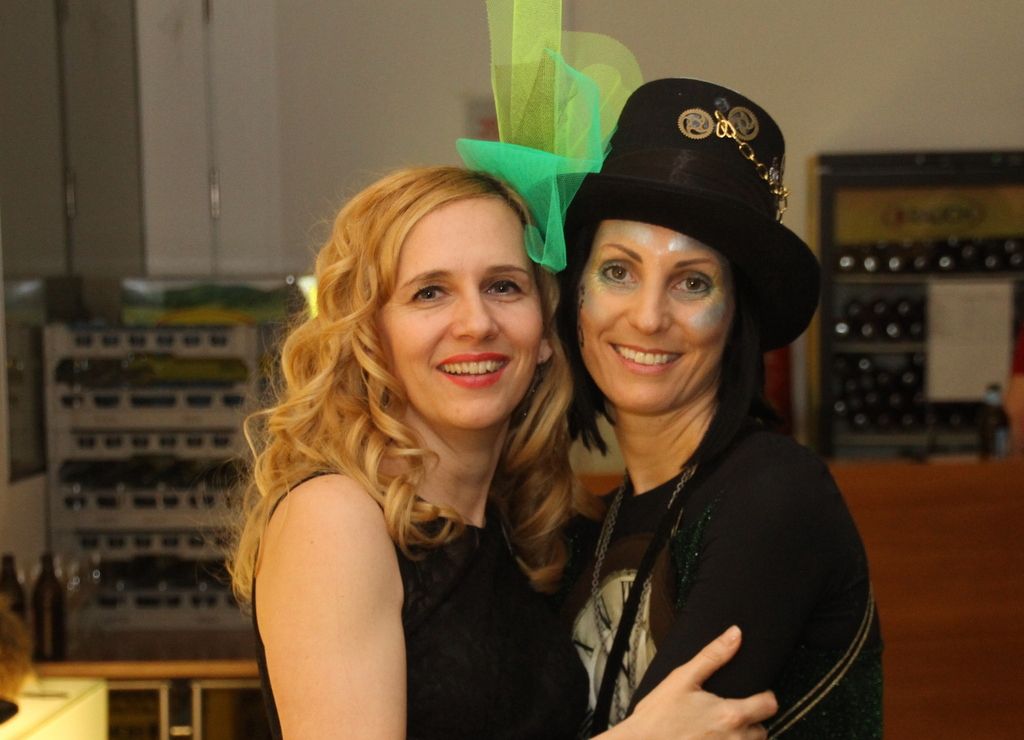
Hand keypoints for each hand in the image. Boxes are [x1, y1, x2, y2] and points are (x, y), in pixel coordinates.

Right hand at [604, 626, 777, 739]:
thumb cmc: (657, 716)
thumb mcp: (682, 678)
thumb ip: (713, 655)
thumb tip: (736, 634)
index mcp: (731, 714)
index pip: (770, 705)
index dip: (765, 697)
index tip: (755, 694)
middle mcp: (735, 739)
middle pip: (763, 730)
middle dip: (753, 720)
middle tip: (732, 712)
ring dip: (742, 738)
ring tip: (721, 729)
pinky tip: (710, 739)